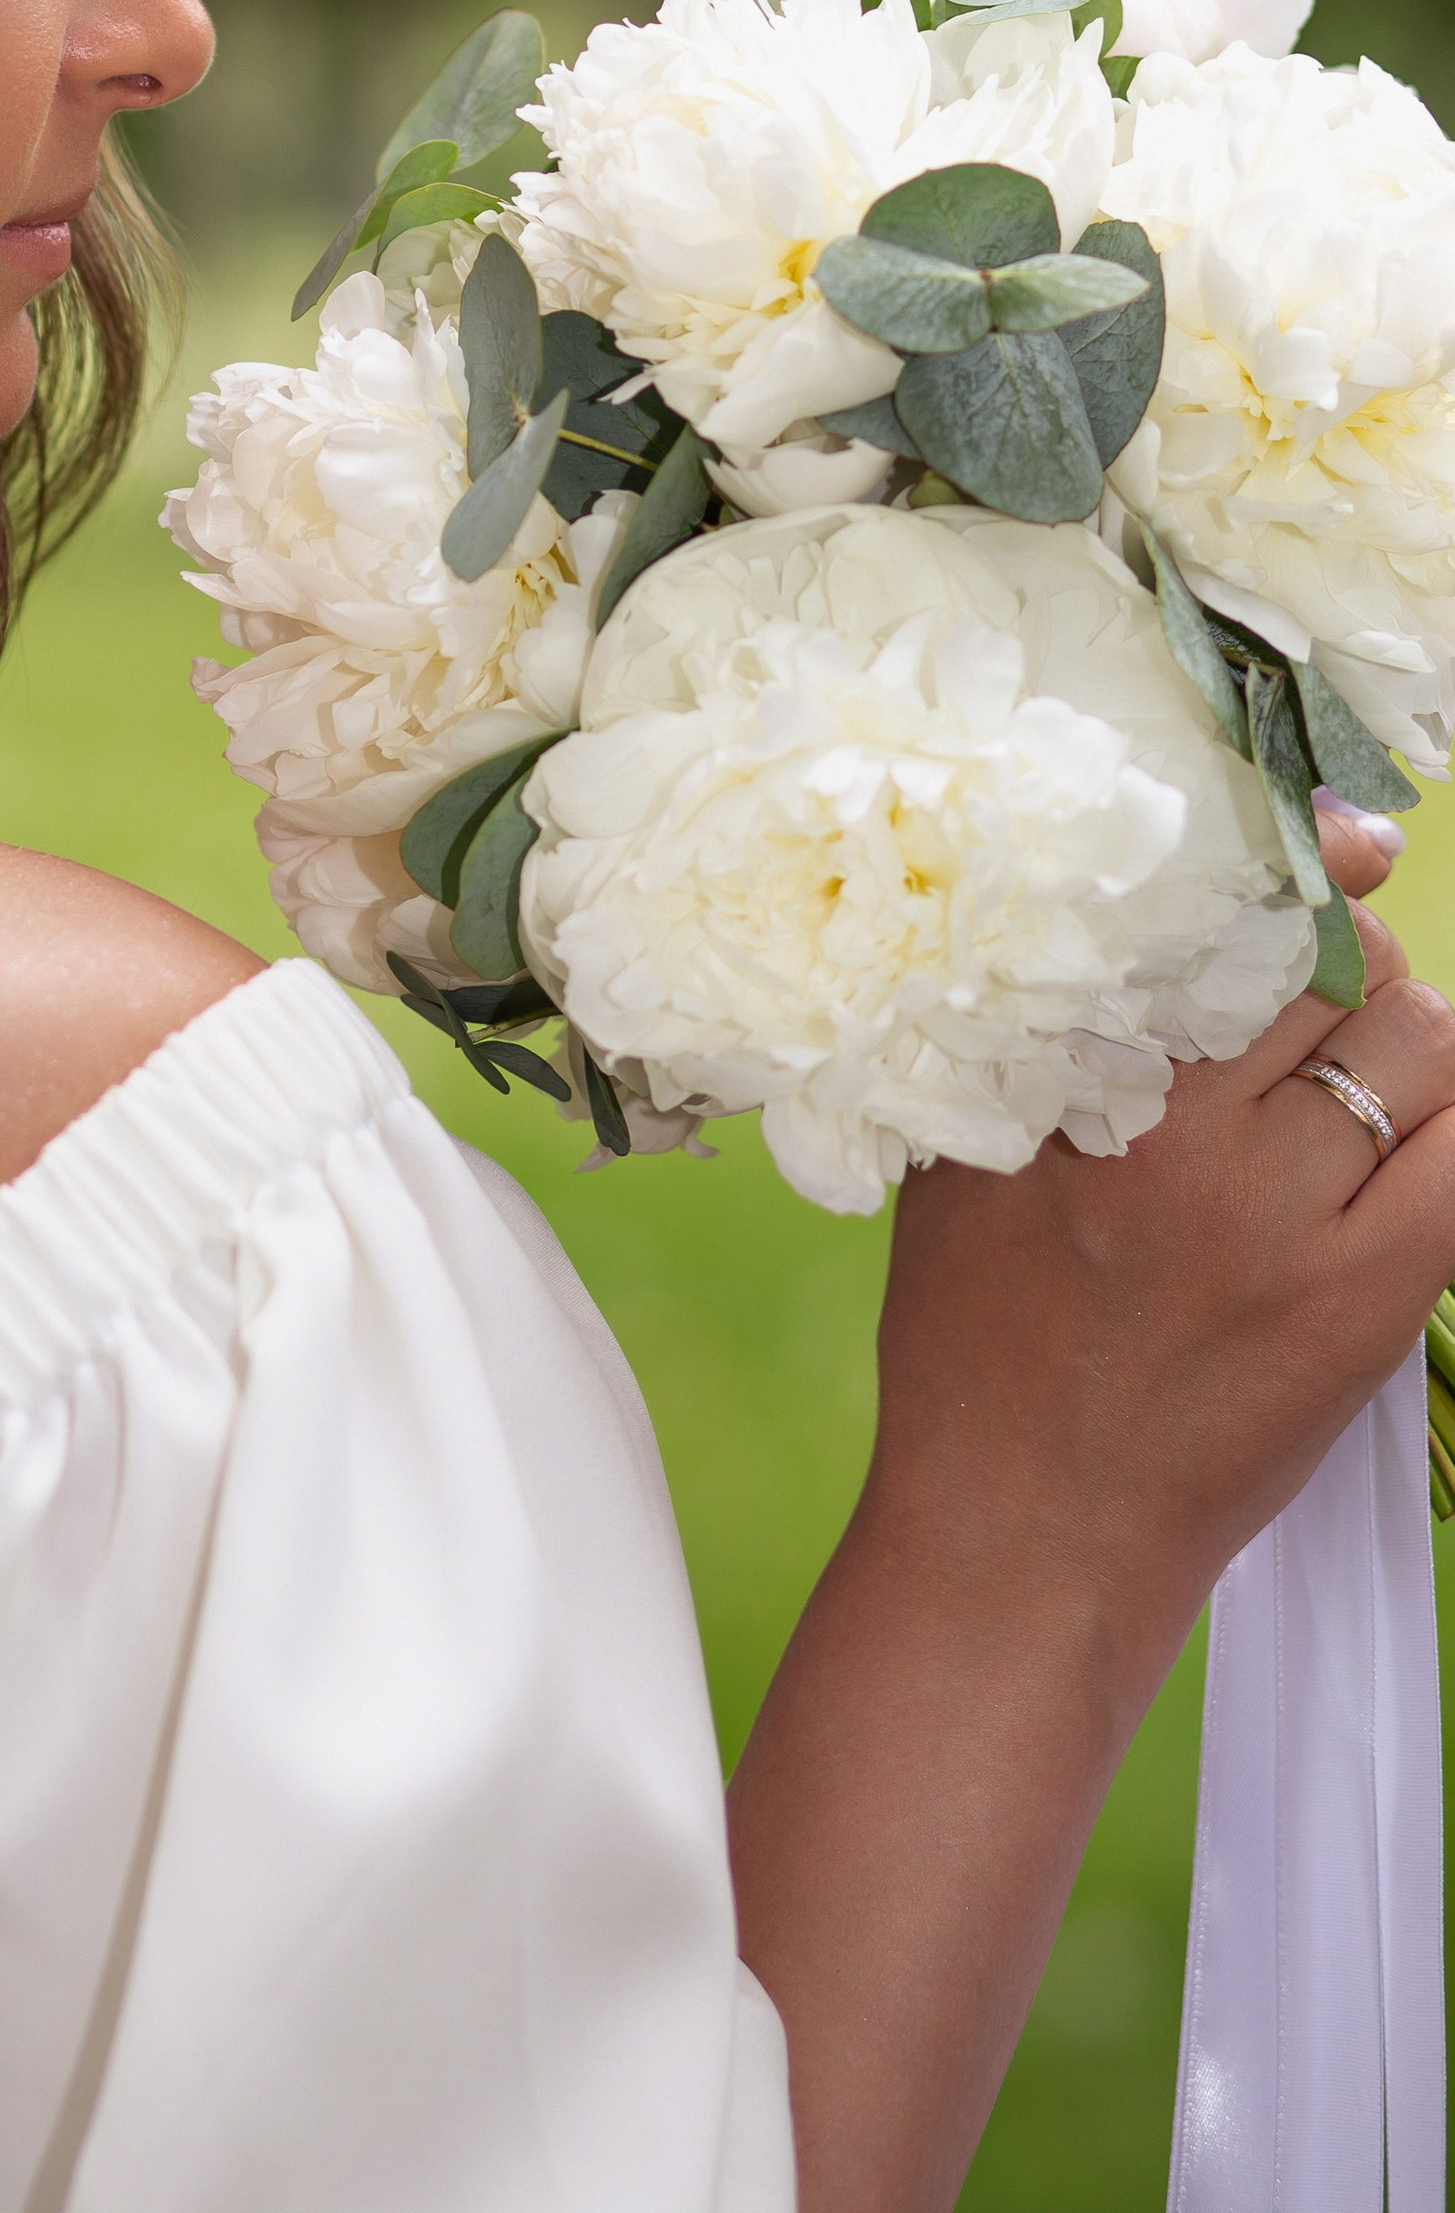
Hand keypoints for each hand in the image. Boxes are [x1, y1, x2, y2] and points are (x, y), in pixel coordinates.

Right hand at [868, 805, 1454, 1713]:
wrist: (1021, 1530)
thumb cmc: (972, 1339)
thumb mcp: (959, 1160)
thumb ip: (1032, 1042)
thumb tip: (1127, 925)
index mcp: (1071, 1082)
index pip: (1211, 912)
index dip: (1295, 856)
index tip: (1337, 836)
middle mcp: (1179, 1135)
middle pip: (1337, 962)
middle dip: (1353, 954)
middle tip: (1329, 992)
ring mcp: (1279, 1221)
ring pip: (1418, 1043)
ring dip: (1413, 1036)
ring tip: (1371, 1078)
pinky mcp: (1361, 1305)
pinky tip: (1435, 1131)